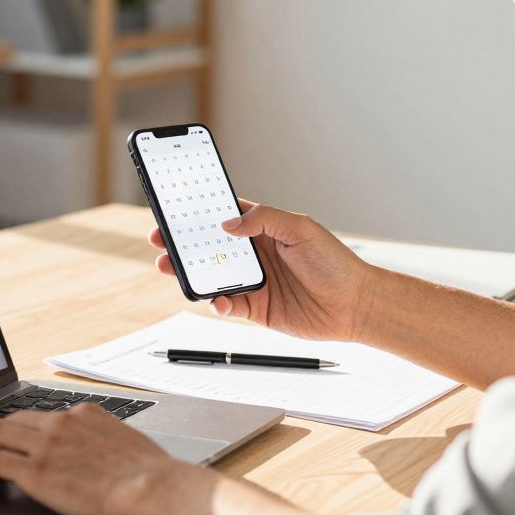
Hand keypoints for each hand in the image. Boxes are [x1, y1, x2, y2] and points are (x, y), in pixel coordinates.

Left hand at [0, 404, 212, 514]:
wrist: (152, 489)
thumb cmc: (151, 476)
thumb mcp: (127, 445)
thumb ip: (106, 444)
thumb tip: (104, 457)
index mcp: (84, 414)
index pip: (42, 415)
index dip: (25, 429)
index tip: (21, 442)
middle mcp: (61, 422)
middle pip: (12, 419)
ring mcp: (45, 445)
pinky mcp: (34, 471)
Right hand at [151, 200, 372, 342]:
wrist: (355, 305)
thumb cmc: (335, 262)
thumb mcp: (301, 228)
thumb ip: (264, 220)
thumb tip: (228, 224)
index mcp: (263, 228)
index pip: (223, 214)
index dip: (198, 211)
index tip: (173, 207)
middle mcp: (254, 253)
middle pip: (208, 245)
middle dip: (181, 242)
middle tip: (159, 239)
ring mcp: (253, 281)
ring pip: (211, 275)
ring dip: (189, 273)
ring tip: (171, 269)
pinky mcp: (256, 308)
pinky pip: (227, 305)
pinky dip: (216, 303)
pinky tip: (217, 300)